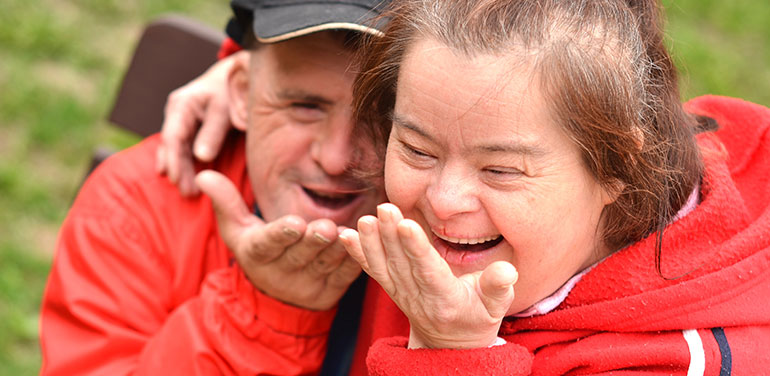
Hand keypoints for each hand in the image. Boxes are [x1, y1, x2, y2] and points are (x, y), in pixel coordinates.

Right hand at [156, 51, 248, 196]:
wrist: (237, 74)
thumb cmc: (232, 90)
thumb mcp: (225, 110)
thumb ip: (213, 132)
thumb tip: (202, 157)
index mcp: (183, 104)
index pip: (173, 137)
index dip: (174, 161)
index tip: (177, 180)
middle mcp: (176, 110)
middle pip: (172, 145)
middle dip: (177, 170)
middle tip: (187, 193)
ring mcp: (180, 116)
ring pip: (174, 146)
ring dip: (178, 168)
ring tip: (186, 190)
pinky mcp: (187, 123)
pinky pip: (179, 144)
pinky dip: (179, 160)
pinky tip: (176, 175)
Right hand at [196, 170, 361, 310]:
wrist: (278, 297)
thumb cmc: (259, 250)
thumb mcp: (237, 230)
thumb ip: (226, 202)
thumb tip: (205, 175)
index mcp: (259, 254)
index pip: (268, 244)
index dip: (281, 235)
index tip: (294, 223)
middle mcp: (283, 272)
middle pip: (301, 254)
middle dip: (314, 241)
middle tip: (326, 227)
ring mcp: (310, 284)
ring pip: (326, 264)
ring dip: (339, 249)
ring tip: (348, 231)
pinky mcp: (333, 290)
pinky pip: (348, 275)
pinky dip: (358, 259)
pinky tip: (367, 242)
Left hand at [340, 203, 517, 348]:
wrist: (449, 342)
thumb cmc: (477, 316)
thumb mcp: (495, 305)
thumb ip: (498, 287)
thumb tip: (506, 270)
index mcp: (445, 298)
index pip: (428, 270)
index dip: (416, 248)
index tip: (406, 225)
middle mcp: (418, 296)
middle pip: (402, 263)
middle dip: (390, 235)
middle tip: (383, 208)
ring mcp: (400, 293)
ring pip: (384, 265)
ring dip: (371, 242)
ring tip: (365, 220)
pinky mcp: (390, 288)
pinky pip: (372, 270)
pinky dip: (357, 254)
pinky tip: (345, 236)